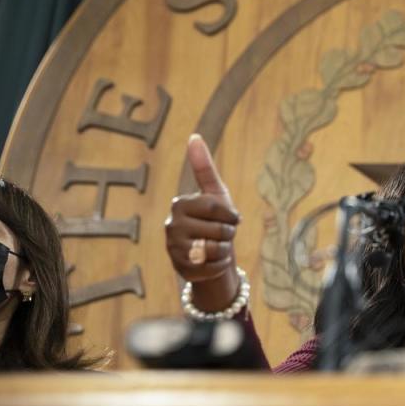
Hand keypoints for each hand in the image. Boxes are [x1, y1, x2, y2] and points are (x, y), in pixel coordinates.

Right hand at [164, 134, 240, 310]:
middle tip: (222, 234)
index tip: (232, 218)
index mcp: (180, 204)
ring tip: (218, 246)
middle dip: (229, 234)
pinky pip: (213, 266)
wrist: (211, 253)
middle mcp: (172, 226)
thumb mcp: (214, 193)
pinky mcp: (181, 269)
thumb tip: (194, 136)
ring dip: (225, 249)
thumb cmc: (215, 219)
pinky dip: (220, 264)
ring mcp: (174, 249)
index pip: (216, 207)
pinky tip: (213, 260)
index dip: (232, 215)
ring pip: (215, 249)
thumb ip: (204, 167)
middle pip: (219, 230)